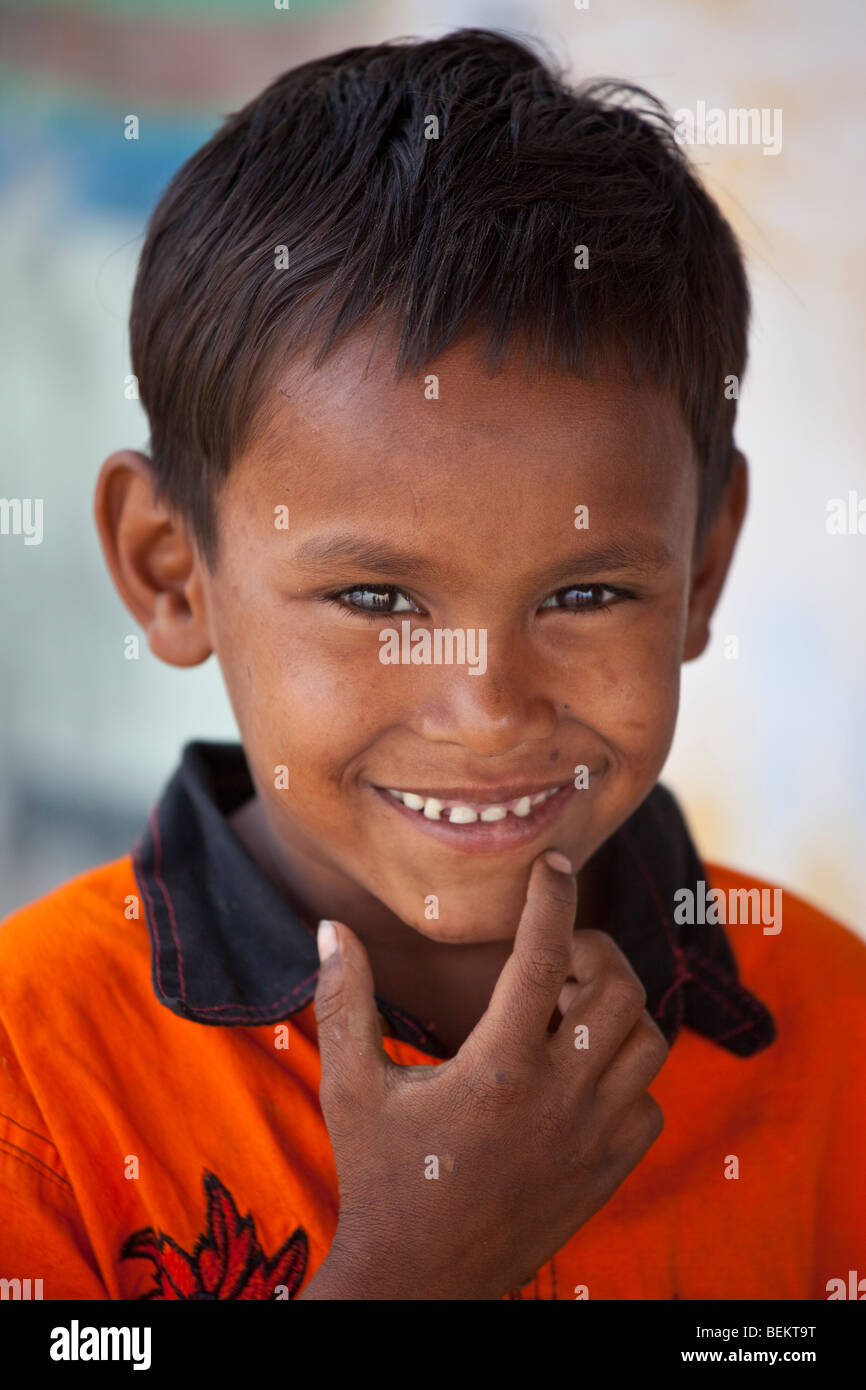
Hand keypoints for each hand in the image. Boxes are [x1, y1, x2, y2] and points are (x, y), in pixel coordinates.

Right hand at [300, 849, 667, 1299]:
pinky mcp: (609, 1172)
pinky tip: (579, 1076)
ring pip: (647, 1041)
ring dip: (614, 1011)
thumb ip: (345, 1000)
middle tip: (554, 959)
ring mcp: (592, 1138)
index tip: (554, 864)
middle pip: (618, 988)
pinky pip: (649, 1102)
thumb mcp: (350, 1086)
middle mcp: (557, 1098)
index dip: (552, 897)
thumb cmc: (380, 1175)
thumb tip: (331, 928)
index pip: (543, 954)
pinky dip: (628, 1075)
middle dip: (593, 953)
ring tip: (566, 1012)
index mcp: (496, 1066)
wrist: (419, 1283)